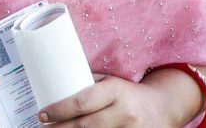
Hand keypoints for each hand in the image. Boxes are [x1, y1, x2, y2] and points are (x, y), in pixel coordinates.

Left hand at [40, 74, 182, 126]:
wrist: (162, 108)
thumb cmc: (129, 93)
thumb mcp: (111, 82)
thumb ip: (89, 84)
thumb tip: (56, 82)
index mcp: (116, 91)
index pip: (82, 103)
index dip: (59, 111)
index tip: (42, 115)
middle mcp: (124, 113)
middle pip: (85, 125)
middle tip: (43, 127)